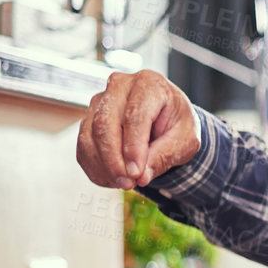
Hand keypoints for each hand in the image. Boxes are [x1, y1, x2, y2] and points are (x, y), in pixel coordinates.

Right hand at [76, 70, 200, 188]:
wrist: (166, 119)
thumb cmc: (177, 125)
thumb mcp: (185, 141)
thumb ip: (164, 156)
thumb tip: (140, 176)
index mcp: (150, 84)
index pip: (135, 115)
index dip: (133, 148)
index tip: (136, 174)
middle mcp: (120, 86)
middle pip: (105, 123)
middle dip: (114, 159)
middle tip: (128, 183)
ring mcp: (100, 101)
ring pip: (89, 136)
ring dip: (103, 166)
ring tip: (123, 183)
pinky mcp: (88, 119)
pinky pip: (83, 146)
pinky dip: (95, 168)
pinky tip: (113, 179)